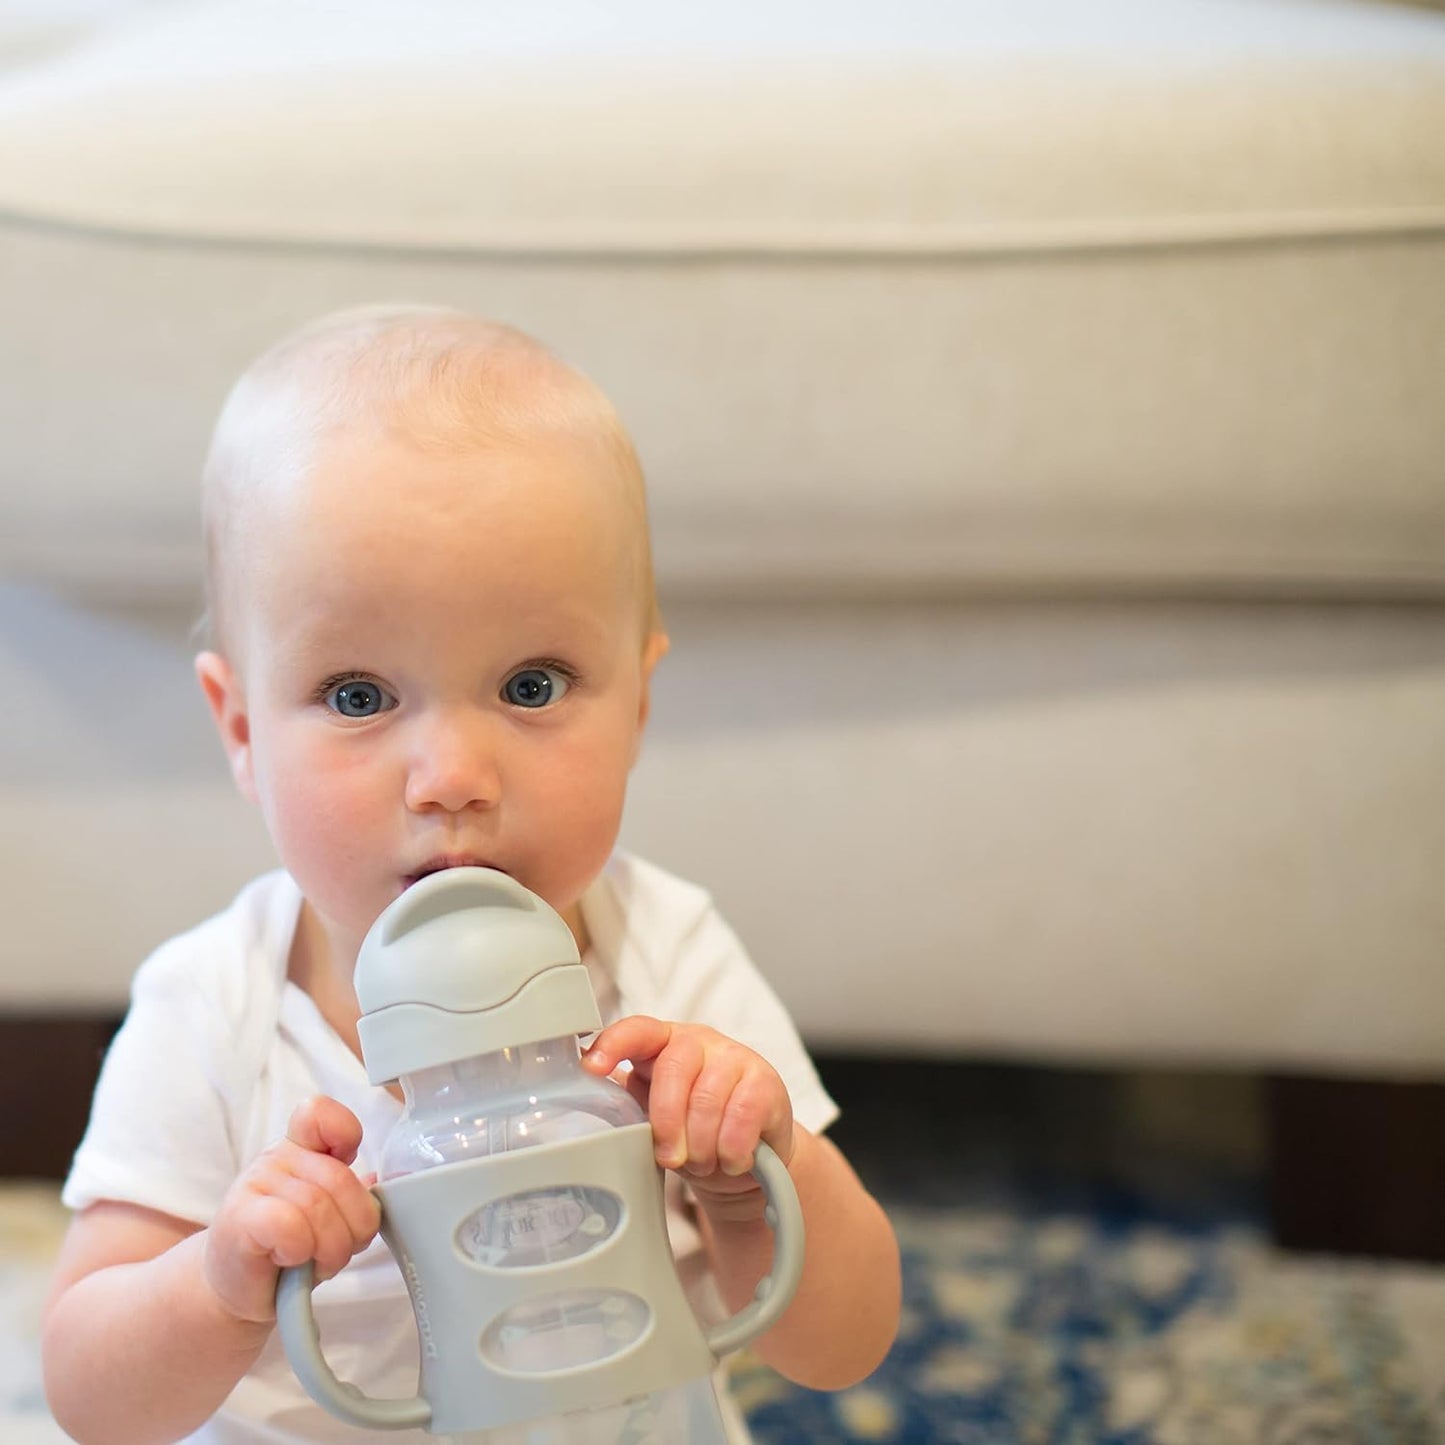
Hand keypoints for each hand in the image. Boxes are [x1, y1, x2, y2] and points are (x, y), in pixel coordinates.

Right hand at [203, 1096, 380, 1324]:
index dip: (346, 1133)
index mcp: (302, 1146)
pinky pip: (288, 1225)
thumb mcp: (327, 1214)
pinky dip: (300, 1250)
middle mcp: (277, 1157)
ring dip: (330, 1249)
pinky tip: (289, 1259)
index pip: (321, 1113)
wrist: (236, 1287)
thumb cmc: (288, 1248)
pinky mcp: (239, 1219)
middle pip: (340, 1179)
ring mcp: (254, 1184)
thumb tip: (379, 1183)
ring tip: (315, 1261)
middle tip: (338, 1250)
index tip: (348, 1165)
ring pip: (318, 1208)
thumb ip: (348, 1192)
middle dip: (355, 1227)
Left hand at [582, 1017, 794, 1206]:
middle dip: (667, 1123)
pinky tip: (733, 1159)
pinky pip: (742, 1116)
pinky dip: (732, 1150)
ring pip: (707, 1099)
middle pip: (672, 1069)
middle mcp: (700, 1041)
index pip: (636, 1030)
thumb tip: (588, 1103)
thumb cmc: (695, 1134)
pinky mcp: (767, 1081)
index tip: (591, 1067)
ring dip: (702, 1146)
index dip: (613, 1044)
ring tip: (705, 1162)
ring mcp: (736, 1056)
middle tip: (671, 1158)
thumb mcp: (657, 1119)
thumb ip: (629, 1105)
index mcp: (665, 1044)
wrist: (750, 1159)